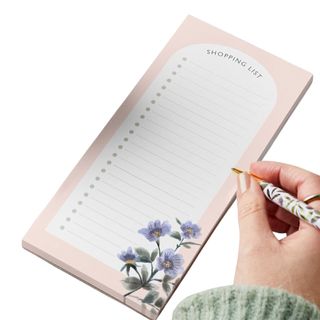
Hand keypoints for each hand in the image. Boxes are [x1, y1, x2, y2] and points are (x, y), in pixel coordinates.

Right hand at [234, 161, 319, 306]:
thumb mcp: (254, 244)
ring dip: (275, 204)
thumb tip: (245, 182)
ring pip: (300, 212)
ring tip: (252, 205)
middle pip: (305, 197)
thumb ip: (250, 207)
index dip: (280, 171)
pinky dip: (278, 220)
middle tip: (250, 185)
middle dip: (274, 188)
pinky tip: (261, 221)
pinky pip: (297, 227)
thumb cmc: (271, 297)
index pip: (309, 185)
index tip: (257, 169)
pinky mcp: (311, 256)